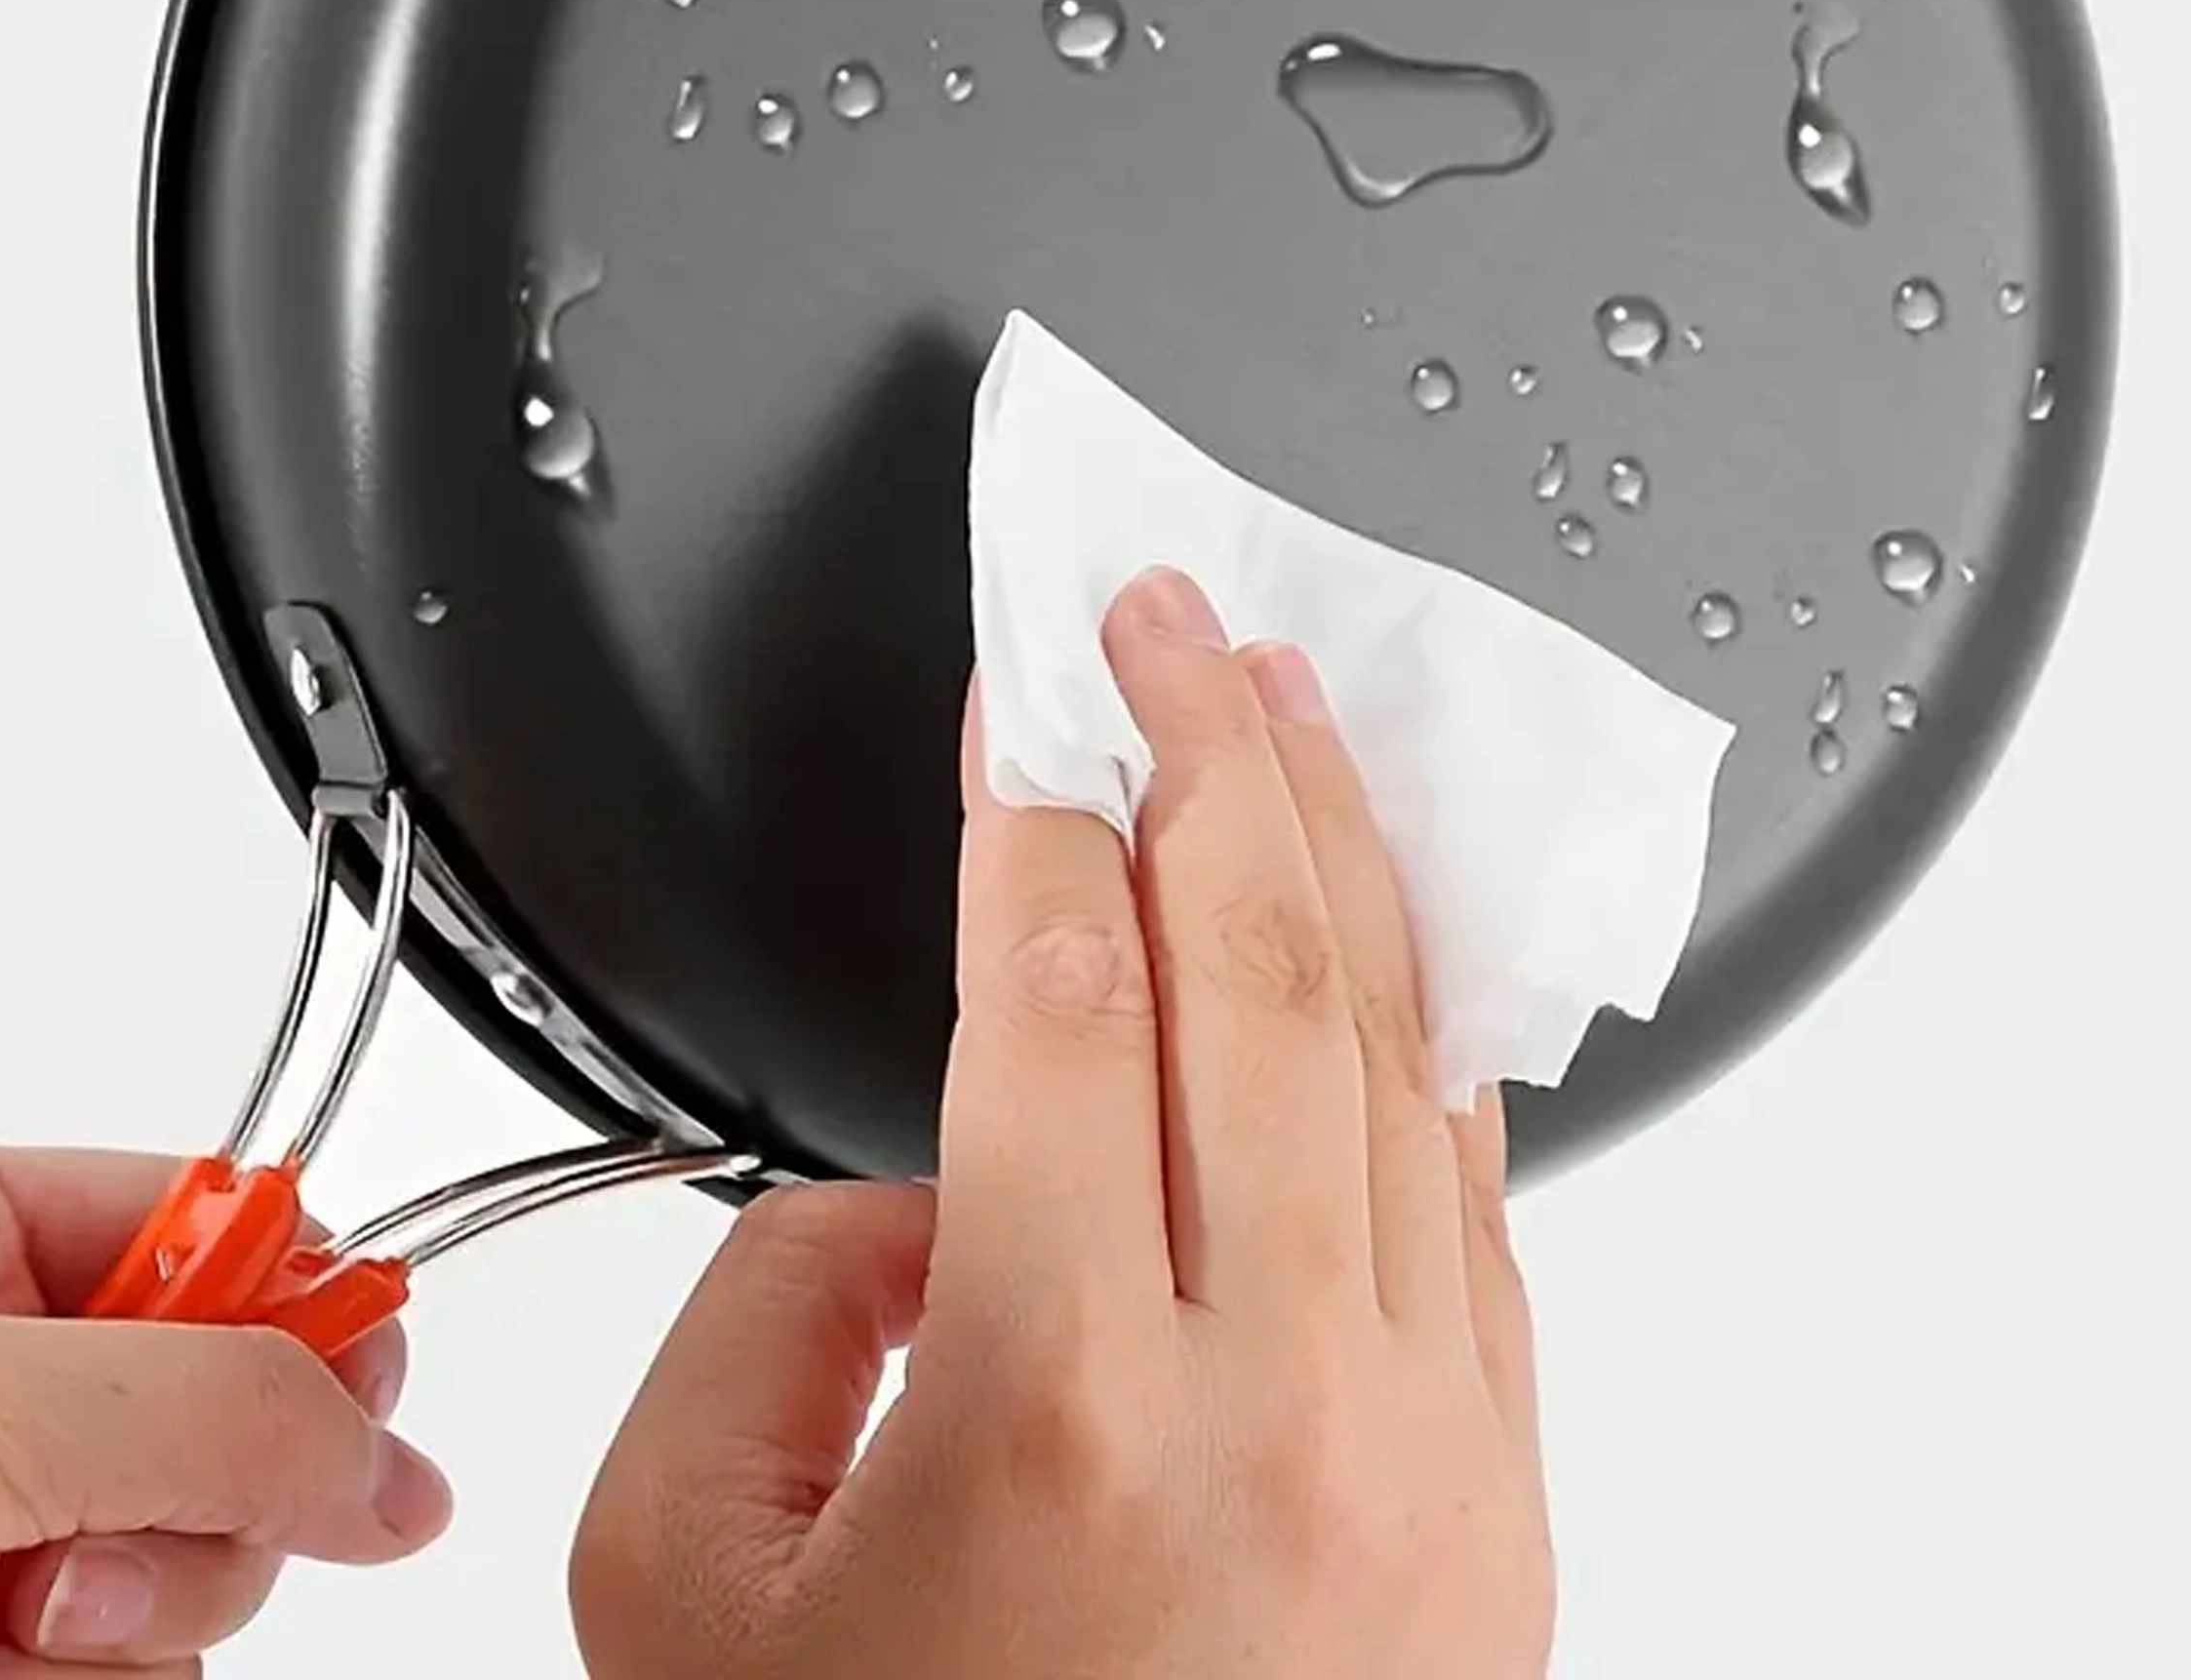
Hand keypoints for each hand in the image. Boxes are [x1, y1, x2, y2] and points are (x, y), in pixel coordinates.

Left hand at [0, 1147, 452, 1678]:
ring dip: (110, 1623)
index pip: (210, 1230)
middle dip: (182, 1506)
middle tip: (84, 1552)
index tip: (359, 1388)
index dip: (301, 1304)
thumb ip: (194, 1405)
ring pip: (183, 1568)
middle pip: (222, 1418)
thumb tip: (383, 1463)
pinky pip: (118, 1677)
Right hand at [571, 565, 1552, 1678]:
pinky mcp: (1502, 1503)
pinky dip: (1426, 1035)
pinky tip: (1390, 938)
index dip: (1030, 797)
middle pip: (1257, 963)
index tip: (1023, 687)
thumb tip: (901, 1176)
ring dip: (1337, 846)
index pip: (1052, 988)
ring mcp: (1428, 1455)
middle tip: (1169, 609)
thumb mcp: (688, 1598)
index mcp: (1060, 1416)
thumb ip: (755, 1317)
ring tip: (1290, 705)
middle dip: (1204, 742)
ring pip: (1398, 1050)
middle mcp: (1280, 1411)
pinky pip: (1475, 1198)